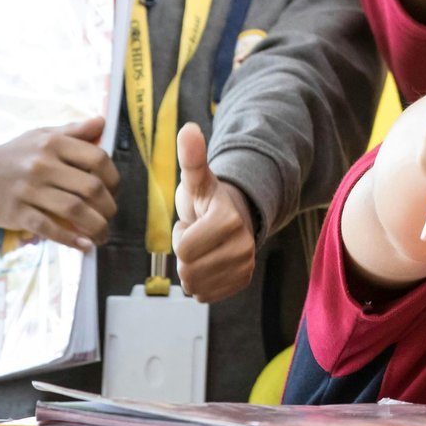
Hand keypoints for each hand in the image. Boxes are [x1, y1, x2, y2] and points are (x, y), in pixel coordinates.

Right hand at [0, 116, 118, 251]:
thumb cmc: (14, 155)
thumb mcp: (41, 136)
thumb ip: (74, 131)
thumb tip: (103, 122)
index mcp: (53, 144)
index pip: (97, 159)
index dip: (113, 177)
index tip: (115, 190)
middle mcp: (42, 165)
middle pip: (90, 188)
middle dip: (108, 206)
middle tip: (111, 215)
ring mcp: (29, 190)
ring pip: (74, 210)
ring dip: (96, 225)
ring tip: (103, 234)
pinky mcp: (17, 213)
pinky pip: (49, 228)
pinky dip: (70, 238)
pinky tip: (84, 244)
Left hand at [172, 122, 256, 302]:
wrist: (236, 215)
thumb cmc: (209, 199)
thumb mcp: (197, 179)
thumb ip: (192, 157)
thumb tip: (188, 129)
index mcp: (229, 220)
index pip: (184, 249)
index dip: (180, 235)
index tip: (193, 221)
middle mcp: (244, 246)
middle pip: (188, 270)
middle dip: (184, 254)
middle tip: (198, 235)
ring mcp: (245, 266)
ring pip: (194, 286)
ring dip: (191, 269)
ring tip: (204, 248)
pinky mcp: (243, 282)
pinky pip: (204, 296)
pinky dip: (201, 283)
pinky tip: (209, 264)